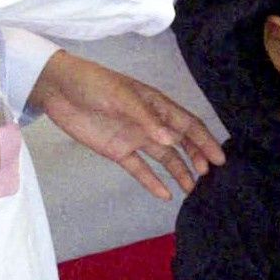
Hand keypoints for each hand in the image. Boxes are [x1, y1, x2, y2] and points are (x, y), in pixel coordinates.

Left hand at [30, 49, 226, 199]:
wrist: (59, 90)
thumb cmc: (94, 85)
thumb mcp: (121, 97)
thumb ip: (146, 119)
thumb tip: (172, 140)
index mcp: (156, 105)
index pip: (187, 124)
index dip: (204, 140)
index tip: (219, 158)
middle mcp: (151, 123)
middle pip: (181, 142)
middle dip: (197, 157)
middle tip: (210, 176)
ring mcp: (135, 138)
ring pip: (164, 158)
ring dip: (179, 172)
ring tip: (193, 190)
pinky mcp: (118, 151)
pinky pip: (140, 168)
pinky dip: (152, 181)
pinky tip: (165, 195)